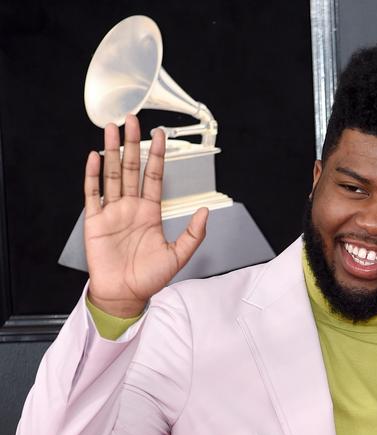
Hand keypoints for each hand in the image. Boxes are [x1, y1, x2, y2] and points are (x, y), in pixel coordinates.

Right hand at [84, 113, 208, 316]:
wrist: (124, 295)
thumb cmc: (149, 279)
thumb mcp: (178, 256)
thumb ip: (193, 234)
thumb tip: (206, 212)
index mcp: (150, 213)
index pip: (154, 177)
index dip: (157, 156)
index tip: (159, 135)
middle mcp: (131, 208)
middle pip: (131, 168)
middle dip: (132, 144)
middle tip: (133, 120)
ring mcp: (112, 212)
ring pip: (112, 174)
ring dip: (111, 151)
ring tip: (112, 128)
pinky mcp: (95, 220)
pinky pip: (93, 192)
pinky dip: (93, 174)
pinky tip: (95, 157)